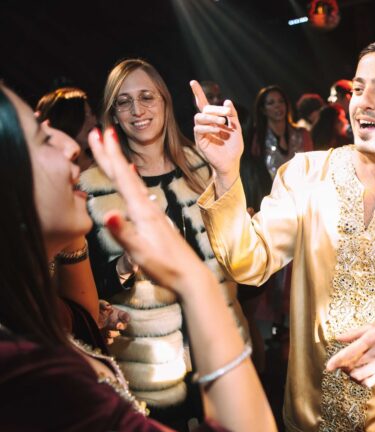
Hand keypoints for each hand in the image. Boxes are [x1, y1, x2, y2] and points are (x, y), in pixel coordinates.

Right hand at [88, 128, 207, 294]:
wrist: (191, 276)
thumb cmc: (167, 268)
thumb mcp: (142, 253)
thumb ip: (123, 234)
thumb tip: (107, 214)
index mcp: (142, 213)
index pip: (122, 178)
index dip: (110, 155)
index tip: (102, 133)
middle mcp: (148, 208)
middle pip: (126, 175)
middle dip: (112, 153)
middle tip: (101, 131)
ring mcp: (152, 213)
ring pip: (132, 182)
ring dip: (119, 163)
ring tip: (111, 149)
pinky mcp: (155, 220)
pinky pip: (138, 193)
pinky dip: (131, 180)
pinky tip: (132, 177)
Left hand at [98, 300, 130, 344]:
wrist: (87, 316)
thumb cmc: (95, 308)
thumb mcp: (98, 304)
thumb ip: (103, 304)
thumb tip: (108, 307)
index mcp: (117, 314)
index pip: (124, 315)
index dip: (126, 317)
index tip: (126, 319)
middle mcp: (115, 322)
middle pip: (122, 326)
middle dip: (121, 326)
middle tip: (118, 325)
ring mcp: (110, 330)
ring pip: (115, 334)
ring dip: (113, 334)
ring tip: (108, 332)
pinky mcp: (104, 337)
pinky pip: (109, 341)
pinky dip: (108, 341)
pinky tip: (105, 338)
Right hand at [190, 80, 242, 193]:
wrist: (231, 163)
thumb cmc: (234, 147)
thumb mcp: (236, 129)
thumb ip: (232, 116)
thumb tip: (227, 101)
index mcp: (214, 120)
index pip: (204, 104)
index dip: (198, 93)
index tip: (193, 82)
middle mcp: (206, 124)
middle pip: (205, 109)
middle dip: (216, 108)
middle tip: (227, 113)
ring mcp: (202, 132)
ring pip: (199, 117)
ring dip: (211, 117)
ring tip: (222, 122)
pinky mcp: (199, 140)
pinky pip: (198, 129)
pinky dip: (208, 127)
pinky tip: (217, 131)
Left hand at [325, 322, 374, 387]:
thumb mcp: (372, 326)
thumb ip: (354, 333)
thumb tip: (338, 338)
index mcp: (372, 338)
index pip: (351, 351)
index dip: (338, 360)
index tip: (328, 367)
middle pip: (353, 365)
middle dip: (343, 367)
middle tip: (342, 364)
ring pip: (359, 376)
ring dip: (351, 374)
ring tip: (351, 368)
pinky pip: (369, 382)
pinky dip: (361, 380)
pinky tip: (361, 373)